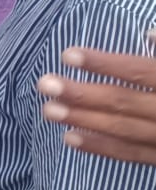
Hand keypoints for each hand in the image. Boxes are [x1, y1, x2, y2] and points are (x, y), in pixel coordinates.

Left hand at [37, 32, 155, 163]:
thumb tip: (150, 34)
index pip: (141, 71)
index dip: (105, 63)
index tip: (69, 54)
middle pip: (126, 102)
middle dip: (83, 94)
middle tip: (45, 84)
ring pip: (125, 130)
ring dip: (84, 121)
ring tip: (48, 110)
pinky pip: (135, 155)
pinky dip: (102, 148)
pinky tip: (71, 138)